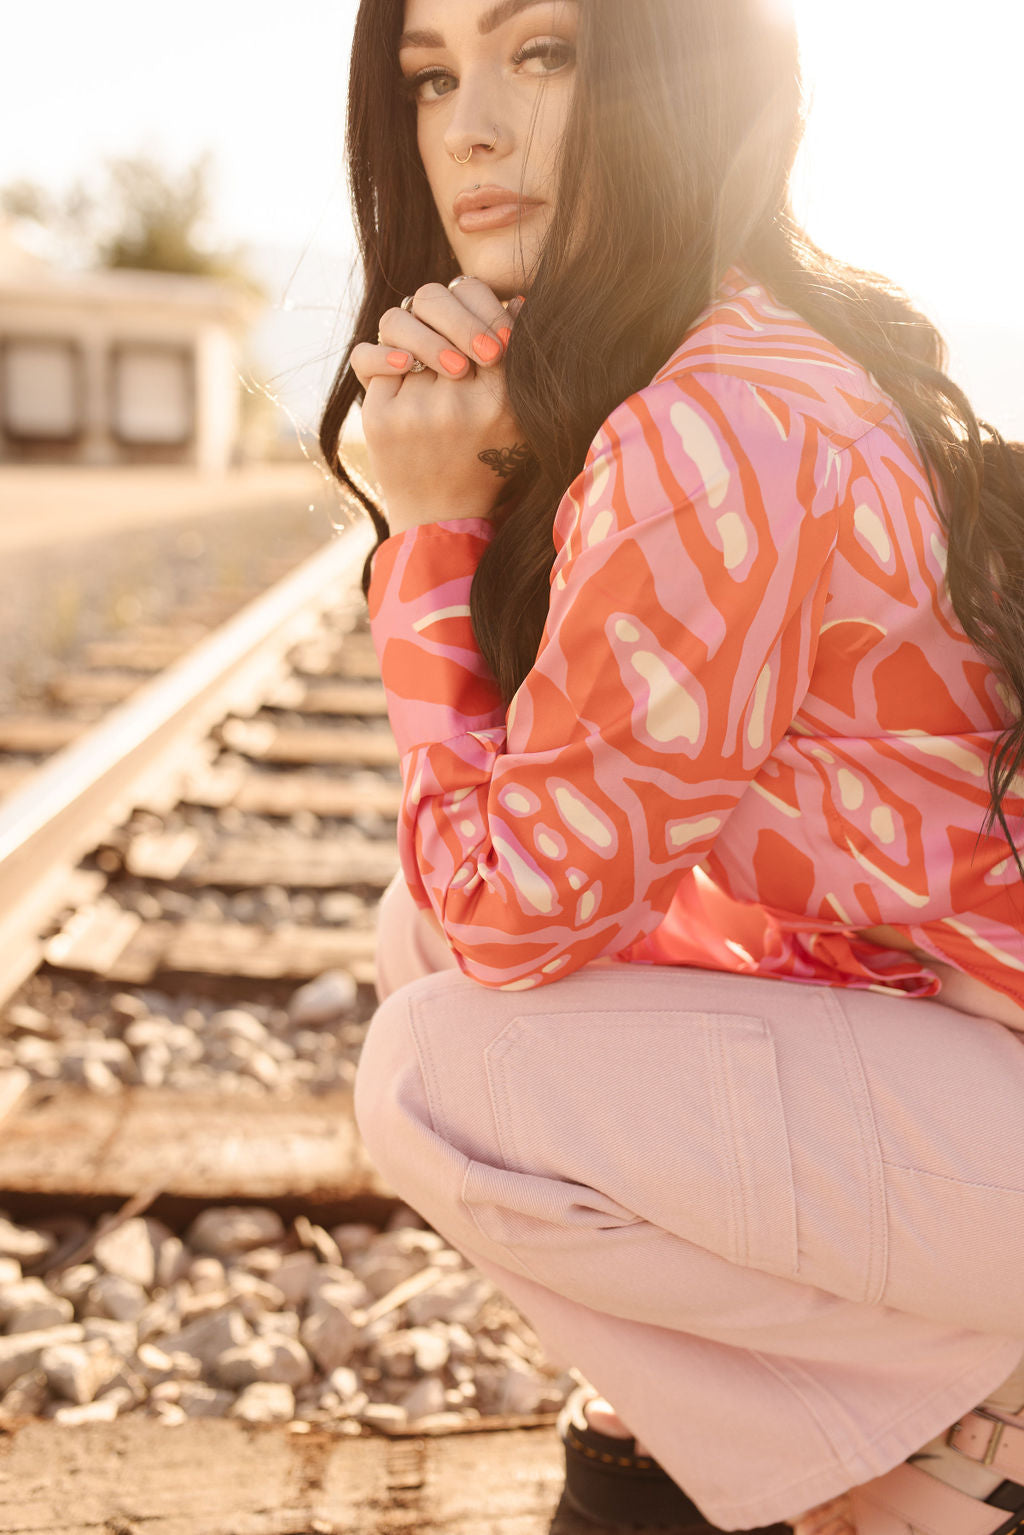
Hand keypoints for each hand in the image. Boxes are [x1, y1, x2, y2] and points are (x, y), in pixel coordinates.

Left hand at [350, 278, 526, 533]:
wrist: (441, 518)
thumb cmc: (484, 463)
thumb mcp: (518, 421)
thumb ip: (520, 365)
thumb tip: (512, 300)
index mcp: (502, 403)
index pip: (486, 313)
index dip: (482, 306)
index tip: (484, 330)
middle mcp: (458, 405)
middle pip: (436, 302)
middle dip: (443, 309)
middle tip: (451, 331)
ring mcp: (415, 410)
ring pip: (401, 323)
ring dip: (413, 331)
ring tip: (427, 356)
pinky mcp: (379, 417)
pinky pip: (369, 357)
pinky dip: (386, 358)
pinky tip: (402, 371)